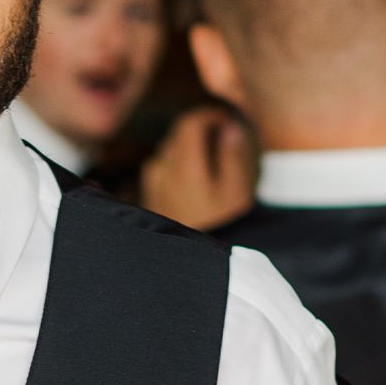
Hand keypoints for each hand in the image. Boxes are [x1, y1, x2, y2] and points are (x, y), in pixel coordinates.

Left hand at [140, 106, 256, 230]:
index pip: (190, 122)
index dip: (210, 115)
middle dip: (202, 133)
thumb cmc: (218, 231)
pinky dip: (178, 169)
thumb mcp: (236, 194)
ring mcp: (152, 184)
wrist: (184, 269)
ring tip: (211, 167)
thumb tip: (230, 128)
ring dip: (189, 152)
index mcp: (183, 164)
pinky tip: (193, 186)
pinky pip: (162, 172)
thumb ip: (233, 157)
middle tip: (224, 142)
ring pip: (170, 153)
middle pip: (179, 136)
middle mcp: (161, 169)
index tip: (226, 120)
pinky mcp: (149, 198)